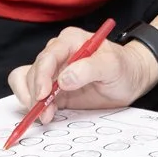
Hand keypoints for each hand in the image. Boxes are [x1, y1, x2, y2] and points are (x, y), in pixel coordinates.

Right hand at [7, 25, 157, 122]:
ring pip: (27, 80)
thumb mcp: (113, 67)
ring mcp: (54, 71)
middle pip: (34, 70)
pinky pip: (31, 92)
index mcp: (70, 41)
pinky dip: (32, 103)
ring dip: (30, 99)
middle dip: (35, 93)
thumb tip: (64, 79)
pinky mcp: (52, 88)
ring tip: (45, 115)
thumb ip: (90, 69)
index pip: (48, 56)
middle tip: (45, 113)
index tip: (43, 95)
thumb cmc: (124, 68)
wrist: (131, 79)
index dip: (42, 75)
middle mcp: (58, 53)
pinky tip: (44, 113)